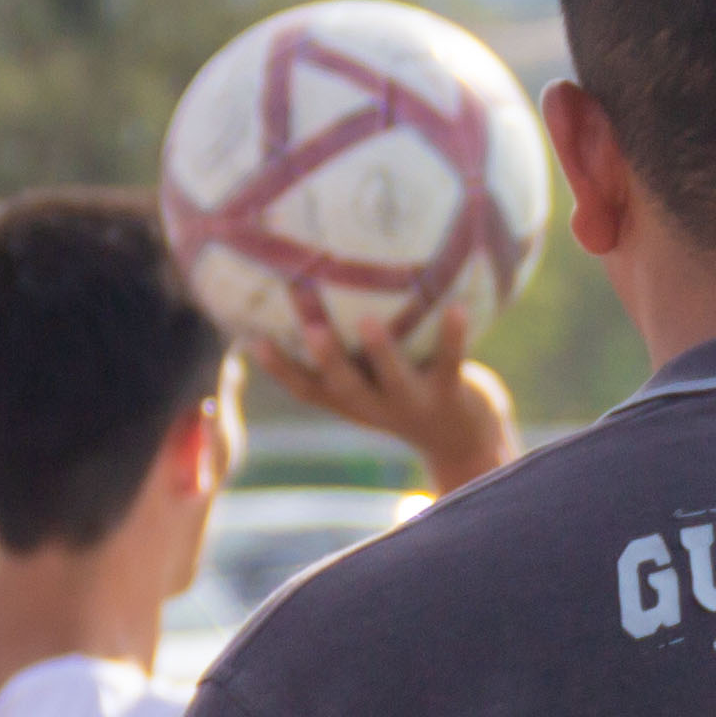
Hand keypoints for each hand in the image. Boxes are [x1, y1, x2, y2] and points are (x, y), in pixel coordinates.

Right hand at [251, 304, 516, 495]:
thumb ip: (350, 339)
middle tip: (311, 329)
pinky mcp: (449, 395)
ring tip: (367, 321)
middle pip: (344, 385)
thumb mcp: (375, 373)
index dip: (279, 368)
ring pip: (392, 379)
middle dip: (326, 358)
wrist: (463, 441)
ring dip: (379, 353)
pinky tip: (456, 307)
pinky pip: (449, 363)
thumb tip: (328, 275)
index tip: (252, 340)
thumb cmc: (408, 390)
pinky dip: (452, 336)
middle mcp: (376, 406)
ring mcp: (411, 403)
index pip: (306, 388)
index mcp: (351, 400)